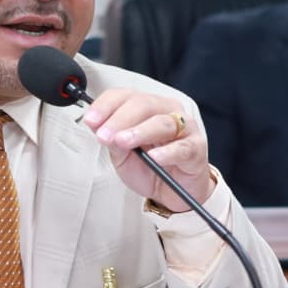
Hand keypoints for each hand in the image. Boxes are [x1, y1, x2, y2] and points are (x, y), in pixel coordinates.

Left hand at [81, 88, 214, 211]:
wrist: (172, 191)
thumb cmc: (150, 167)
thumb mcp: (123, 154)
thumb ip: (113, 139)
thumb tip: (98, 127)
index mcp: (147, 107)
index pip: (125, 96)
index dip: (106, 105)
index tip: (91, 120)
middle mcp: (167, 111)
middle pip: (143, 105)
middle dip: (119, 120)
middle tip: (104, 135)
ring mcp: (184, 128)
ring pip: (162, 123)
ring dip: (139, 132)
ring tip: (123, 141)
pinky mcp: (196, 149)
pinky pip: (182, 148)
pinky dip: (167, 152)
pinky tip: (154, 157)